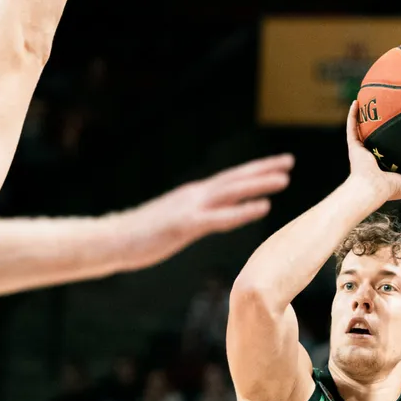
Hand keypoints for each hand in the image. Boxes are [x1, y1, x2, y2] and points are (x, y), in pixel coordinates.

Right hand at [124, 154, 293, 263]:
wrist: (110, 240)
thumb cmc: (138, 235)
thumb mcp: (171, 223)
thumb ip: (191, 219)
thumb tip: (204, 220)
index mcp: (192, 195)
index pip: (228, 180)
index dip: (253, 171)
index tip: (275, 165)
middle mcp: (194, 195)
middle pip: (235, 178)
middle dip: (263, 169)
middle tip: (289, 160)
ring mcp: (190, 209)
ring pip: (232, 192)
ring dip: (259, 184)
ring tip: (285, 178)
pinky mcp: (185, 226)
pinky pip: (221, 218)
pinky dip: (245, 211)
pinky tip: (264, 207)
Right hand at [345, 101, 400, 201]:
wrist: (372, 189)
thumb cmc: (392, 189)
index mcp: (387, 164)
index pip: (394, 149)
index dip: (400, 138)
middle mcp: (374, 155)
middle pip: (379, 136)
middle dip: (384, 123)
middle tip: (392, 108)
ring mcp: (362, 150)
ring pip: (363, 129)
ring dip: (366, 116)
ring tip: (371, 100)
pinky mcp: (353, 146)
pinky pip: (352, 127)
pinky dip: (352, 115)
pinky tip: (356, 102)